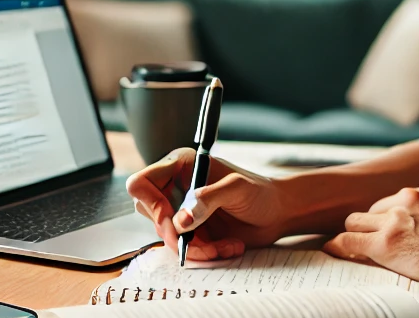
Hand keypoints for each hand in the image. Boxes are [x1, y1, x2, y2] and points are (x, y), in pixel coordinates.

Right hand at [127, 149, 287, 261]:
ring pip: (166, 236)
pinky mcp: (191, 231)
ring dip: (195, 248)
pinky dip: (204, 254)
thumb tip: (182, 220)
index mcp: (181, 165)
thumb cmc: (260, 192)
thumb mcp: (237, 188)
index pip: (142, 183)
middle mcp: (176, 186)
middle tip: (199, 240)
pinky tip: (228, 247)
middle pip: (148, 213)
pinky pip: (183, 249)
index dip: (150, 204)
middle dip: (173, 234)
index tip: (173, 221)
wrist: (277, 213)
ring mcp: (182, 210)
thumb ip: (209, 199)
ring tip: (224, 246)